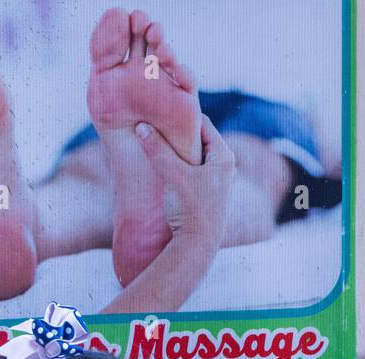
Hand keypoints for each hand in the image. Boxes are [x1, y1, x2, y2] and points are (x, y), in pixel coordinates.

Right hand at [137, 114, 235, 247]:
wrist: (197, 246)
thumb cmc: (191, 210)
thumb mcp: (174, 175)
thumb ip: (158, 150)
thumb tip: (141, 126)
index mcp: (223, 156)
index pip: (201, 122)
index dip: (180, 112)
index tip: (159, 106)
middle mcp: (223, 165)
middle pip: (196, 136)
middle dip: (175, 128)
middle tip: (152, 118)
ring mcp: (215, 178)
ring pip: (191, 151)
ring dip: (173, 145)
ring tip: (152, 135)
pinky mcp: (205, 190)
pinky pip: (188, 166)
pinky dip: (175, 160)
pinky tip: (158, 157)